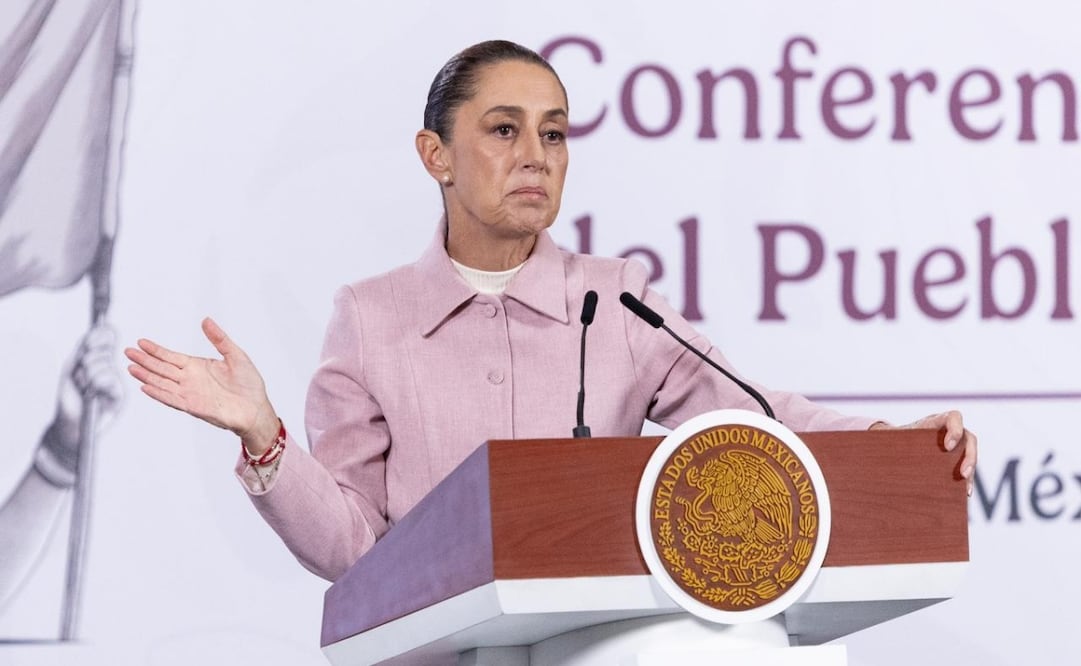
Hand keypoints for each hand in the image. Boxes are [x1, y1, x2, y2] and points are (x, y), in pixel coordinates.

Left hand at [50, 323, 124, 454]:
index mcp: (99, 358)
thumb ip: (84, 349)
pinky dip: (97, 384)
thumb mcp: (72, 368)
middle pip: (105, 349)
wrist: (69, 424)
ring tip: (83, 388)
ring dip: (87, 376)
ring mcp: (116, 381)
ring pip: (105, 364)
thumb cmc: (70, 398)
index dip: (101, 334)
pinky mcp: (119, 394)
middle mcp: (110, 367)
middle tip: (79, 376)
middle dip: (87, 360)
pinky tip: (92, 394)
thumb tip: (99, 330)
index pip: (107, 338)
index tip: (92, 338)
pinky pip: (110, 380)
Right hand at [125, 318, 279, 453]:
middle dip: (144, 360)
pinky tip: (146, 386)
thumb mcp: (236, 355)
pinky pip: (172, 399)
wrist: (257, 408)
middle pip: (162, 368)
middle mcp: (190, 380)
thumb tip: (206, 320)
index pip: (171, 357)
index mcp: (197, 367)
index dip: (156, 350)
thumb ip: (219, 339)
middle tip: (127, 351)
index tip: (141, 342)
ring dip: (146, 376)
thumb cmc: (249, 384)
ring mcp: (190, 393)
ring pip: (162, 383)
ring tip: (130, 367)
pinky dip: (159, 393)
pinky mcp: (194, 406)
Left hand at [871, 410, 976, 495]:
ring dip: (971, 469)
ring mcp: (954, 444)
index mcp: (934, 422)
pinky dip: (968, 479)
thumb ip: (888, 440)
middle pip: (968, 438)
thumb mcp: (894, 438)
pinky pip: (967, 466)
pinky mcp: (954, 459)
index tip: (947, 446)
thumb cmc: (894, 440)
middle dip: (969, 456)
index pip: (953, 417)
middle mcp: (948, 431)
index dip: (955, 428)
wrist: (894, 446)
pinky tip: (964, 493)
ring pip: (970, 453)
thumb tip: (870, 449)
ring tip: (965, 488)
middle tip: (962, 474)